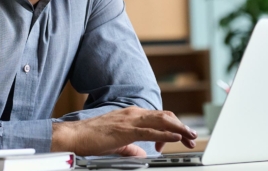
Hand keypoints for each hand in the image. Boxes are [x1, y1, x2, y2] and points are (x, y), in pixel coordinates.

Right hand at [50, 106, 196, 155]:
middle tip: (192, 137)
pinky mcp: (126, 130)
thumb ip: (131, 147)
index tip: (181, 137)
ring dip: (178, 128)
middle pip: (164, 117)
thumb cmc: (92, 138)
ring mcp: (130, 120)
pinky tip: (175, 137)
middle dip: (181, 126)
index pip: (158, 117)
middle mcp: (133, 113)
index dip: (173, 126)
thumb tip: (142, 153)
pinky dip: (166, 134)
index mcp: (131, 115)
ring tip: (190, 136)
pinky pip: (150, 131)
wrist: (75, 136)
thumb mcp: (117, 143)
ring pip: (161, 121)